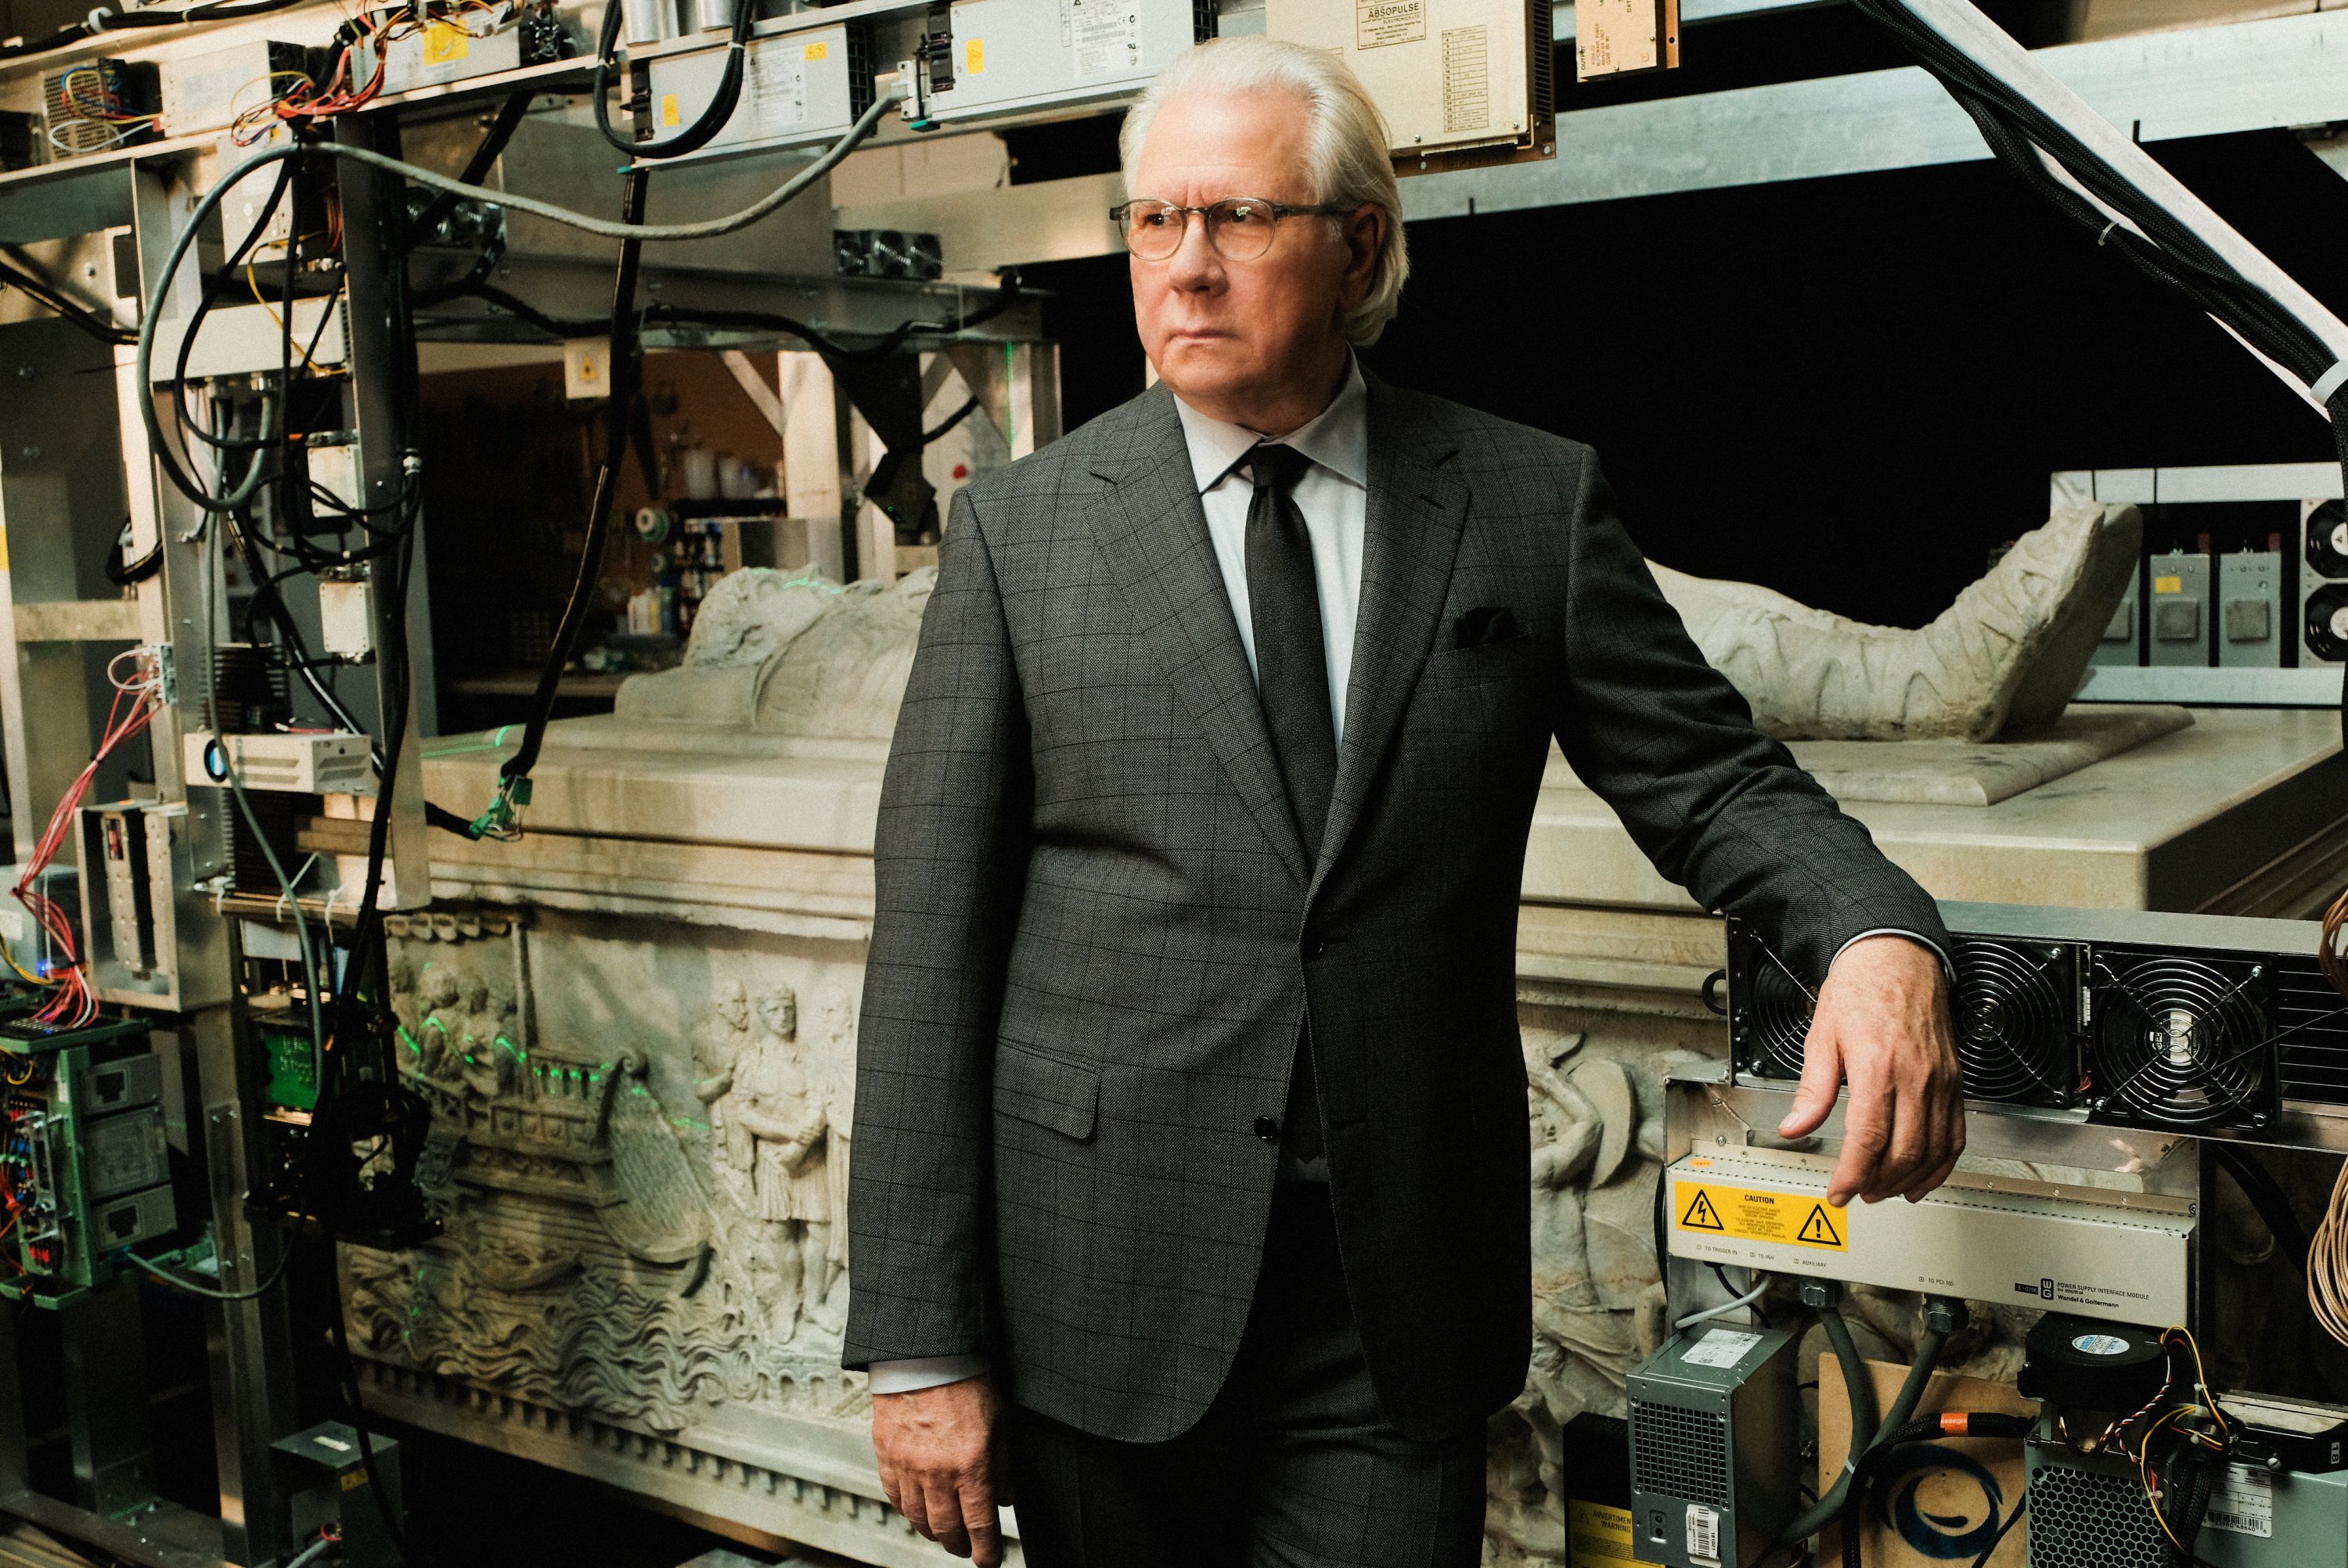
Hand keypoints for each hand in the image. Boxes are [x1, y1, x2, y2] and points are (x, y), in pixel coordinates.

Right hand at [872, 1374, 1006, 1564]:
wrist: (925, 1356)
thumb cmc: (965, 1382)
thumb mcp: (1000, 1423)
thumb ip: (1004, 1466)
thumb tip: (1005, 1499)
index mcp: (970, 1465)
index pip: (979, 1525)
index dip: (985, 1551)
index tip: (989, 1561)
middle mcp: (937, 1473)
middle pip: (946, 1530)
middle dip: (959, 1546)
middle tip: (966, 1548)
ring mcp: (908, 1467)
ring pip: (918, 1519)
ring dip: (932, 1532)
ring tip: (943, 1532)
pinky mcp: (886, 1456)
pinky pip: (894, 1497)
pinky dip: (907, 1510)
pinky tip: (916, 1510)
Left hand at [1776, 934, 1964, 1206]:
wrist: (1898, 956)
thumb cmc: (1861, 988)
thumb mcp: (1822, 1035)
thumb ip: (1812, 1088)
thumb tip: (1795, 1126)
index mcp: (1878, 1067)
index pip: (1868, 1137)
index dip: (1852, 1174)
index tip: (1839, 1191)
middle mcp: (1915, 1077)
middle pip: (1904, 1150)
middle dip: (1879, 1182)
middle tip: (1858, 1193)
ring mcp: (1941, 1081)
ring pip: (1935, 1149)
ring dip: (1911, 1179)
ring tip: (1886, 1191)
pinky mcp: (1955, 1081)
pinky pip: (1957, 1133)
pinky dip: (1943, 1163)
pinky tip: (1925, 1175)